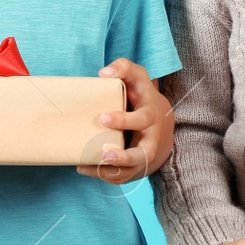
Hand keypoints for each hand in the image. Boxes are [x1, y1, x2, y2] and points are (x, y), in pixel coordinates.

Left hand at [76, 58, 171, 185]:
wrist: (160, 125)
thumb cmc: (142, 98)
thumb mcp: (138, 78)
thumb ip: (124, 68)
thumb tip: (103, 73)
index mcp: (150, 115)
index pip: (142, 119)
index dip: (124, 120)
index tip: (103, 117)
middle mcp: (151, 138)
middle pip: (144, 154)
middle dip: (125, 157)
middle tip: (104, 154)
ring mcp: (144, 155)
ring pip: (133, 170)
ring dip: (111, 171)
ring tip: (88, 165)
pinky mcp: (136, 167)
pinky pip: (122, 177)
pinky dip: (104, 175)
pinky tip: (84, 167)